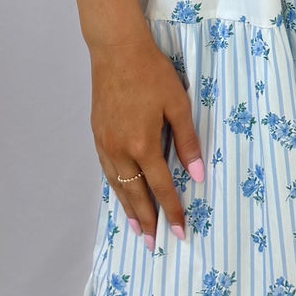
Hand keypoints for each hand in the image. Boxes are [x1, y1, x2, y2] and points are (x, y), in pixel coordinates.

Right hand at [87, 28, 203, 247]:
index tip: (179, 232)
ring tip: (138, 229)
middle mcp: (120, 150)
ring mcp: (105, 144)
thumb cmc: (151, 73)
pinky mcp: (97, 135)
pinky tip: (122, 194)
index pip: (161, 188)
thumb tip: (198, 175)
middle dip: (146, 221)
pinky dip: (116, 189)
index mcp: (143, 144)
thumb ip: (188, 142)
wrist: (116, 50)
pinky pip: (107, 171)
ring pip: (117, 186)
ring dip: (128, 210)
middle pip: (135, 195)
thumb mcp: (178, 104)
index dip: (172, 211)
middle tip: (154, 244)